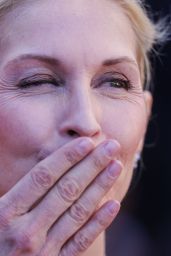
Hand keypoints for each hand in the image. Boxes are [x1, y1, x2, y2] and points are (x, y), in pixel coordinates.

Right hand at [0, 137, 121, 255]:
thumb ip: (14, 192)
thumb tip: (37, 168)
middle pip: (66, 189)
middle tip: (111, 146)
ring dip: (100, 186)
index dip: (67, 157)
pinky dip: (98, 223)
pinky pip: (81, 241)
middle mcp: (26, 230)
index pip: (43, 177)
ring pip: (78, 211)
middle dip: (92, 165)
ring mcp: (43, 250)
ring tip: (115, 166)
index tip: (87, 142)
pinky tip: (113, 204)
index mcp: (6, 213)